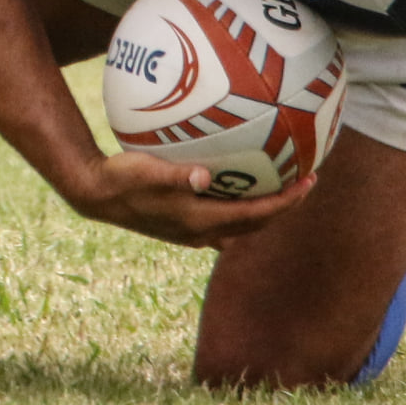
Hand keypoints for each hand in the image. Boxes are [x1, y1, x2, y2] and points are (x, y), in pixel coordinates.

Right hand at [66, 152, 313, 247]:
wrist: (97, 194)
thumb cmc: (122, 178)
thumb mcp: (149, 172)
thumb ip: (178, 175)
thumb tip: (204, 175)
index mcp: (200, 221)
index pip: (256, 216)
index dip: (286, 202)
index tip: (308, 182)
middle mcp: (201, 232)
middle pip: (256, 224)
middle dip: (284, 206)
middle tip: (307, 180)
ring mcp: (193, 232)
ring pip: (242, 225)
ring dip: (266, 209)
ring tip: (284, 184)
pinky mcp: (184, 224)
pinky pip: (224, 218)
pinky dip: (242, 206)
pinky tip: (242, 184)